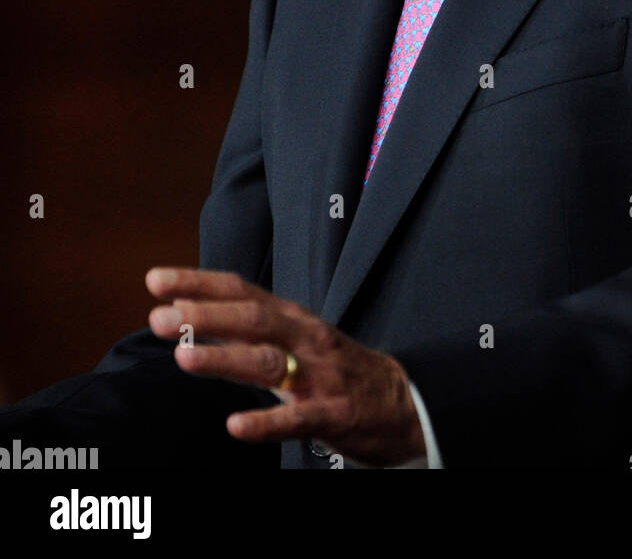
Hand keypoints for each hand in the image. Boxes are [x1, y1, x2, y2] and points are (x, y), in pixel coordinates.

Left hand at [146, 267, 425, 466]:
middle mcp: (304, 338)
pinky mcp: (335, 415)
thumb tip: (188, 315)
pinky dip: (267, 422)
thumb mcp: (294, 339)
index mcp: (292, 318)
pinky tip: (235, 426)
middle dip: (205, 316)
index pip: (241, 291)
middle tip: (160, 317)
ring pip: (269, 362)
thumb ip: (246, 330)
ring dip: (225, 359)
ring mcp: (320, 376)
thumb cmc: (336, 369)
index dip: (199, 283)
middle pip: (252, 319)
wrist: (402, 403)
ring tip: (184, 358)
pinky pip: (298, 419)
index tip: (155, 279)